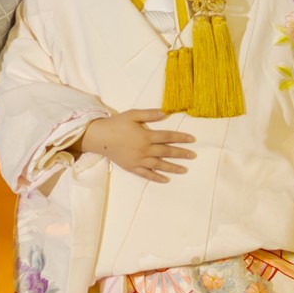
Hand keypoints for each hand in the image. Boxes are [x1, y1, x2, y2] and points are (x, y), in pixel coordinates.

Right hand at [80, 109, 195, 180]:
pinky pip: (147, 174)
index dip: (181, 137)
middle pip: (166, 151)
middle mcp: (145, 149)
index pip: (168, 136)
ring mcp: (139, 160)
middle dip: (181, 153)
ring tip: (185, 169)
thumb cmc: (116, 124)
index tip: (192, 139)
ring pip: (159, 165)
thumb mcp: (133, 114)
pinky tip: (166, 180)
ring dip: (173, 167)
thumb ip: (149, 114)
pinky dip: (157, 177)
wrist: (100, 137)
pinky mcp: (132, 167)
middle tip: (193, 155)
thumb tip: (165, 112)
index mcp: (146, 135)